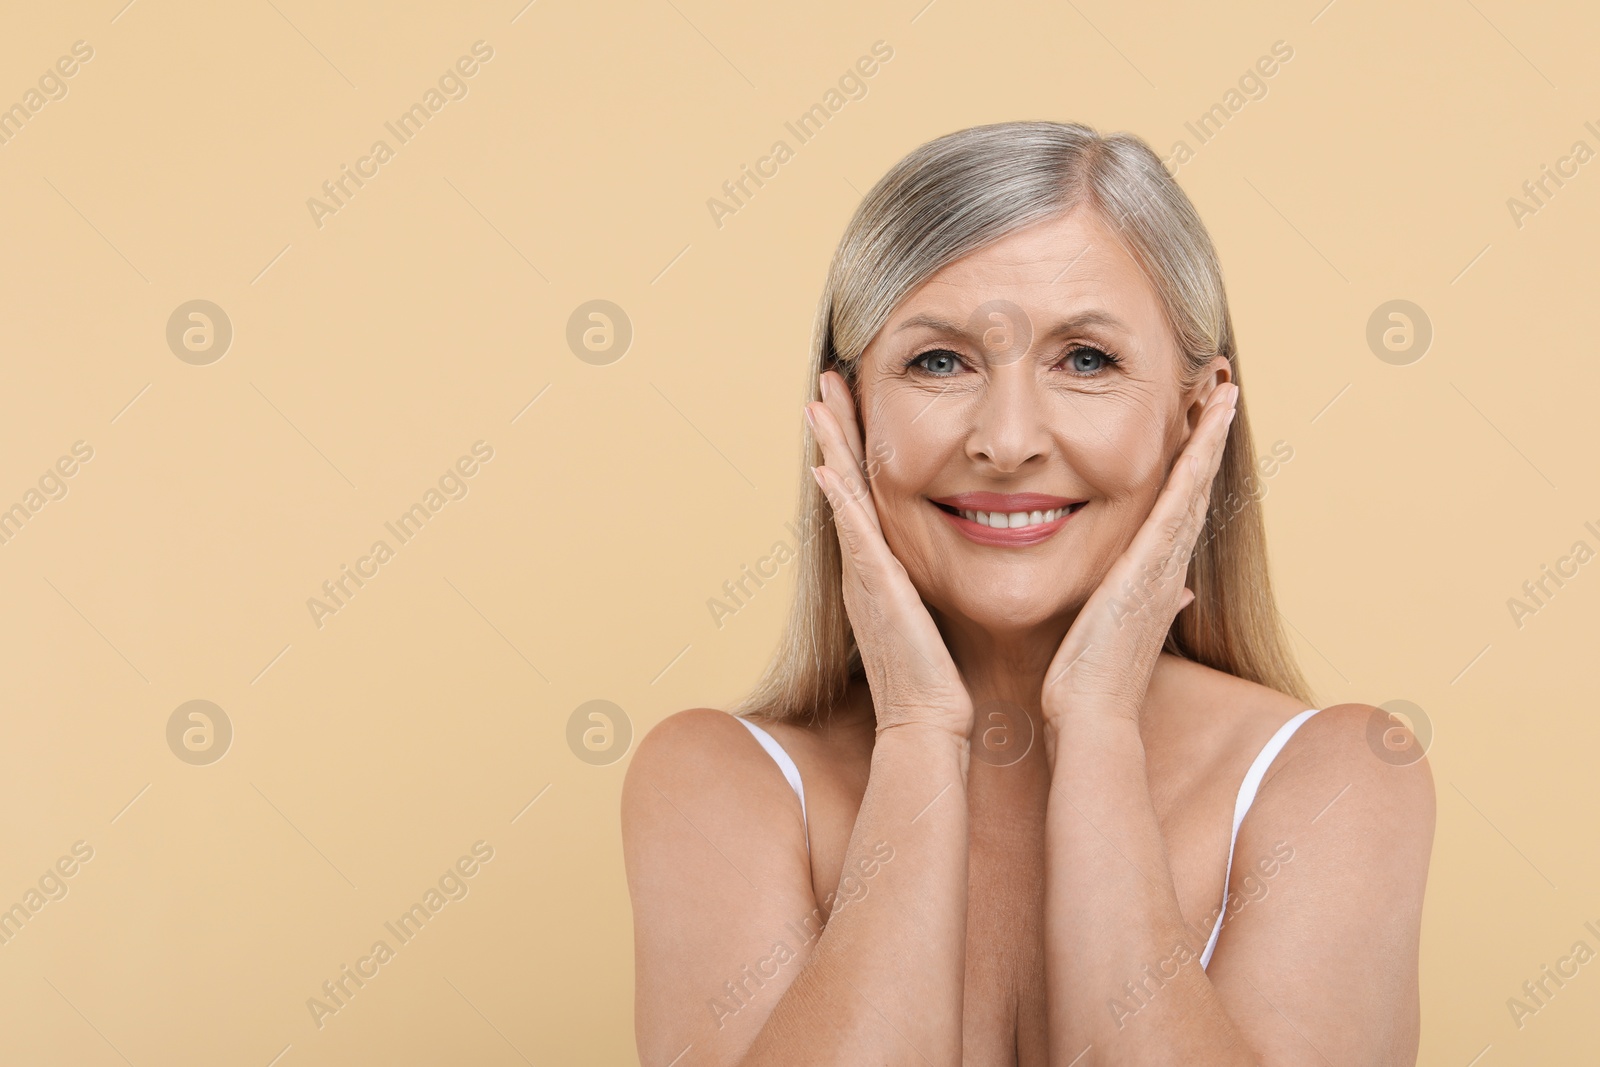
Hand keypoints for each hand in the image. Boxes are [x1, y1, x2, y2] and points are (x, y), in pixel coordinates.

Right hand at [809, 370, 974, 746]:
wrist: (926, 726)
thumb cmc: (938, 679)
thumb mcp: (934, 615)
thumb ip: (935, 582)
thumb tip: (966, 554)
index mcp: (880, 569)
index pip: (863, 494)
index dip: (854, 447)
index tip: (853, 401)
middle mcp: (863, 567)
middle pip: (842, 483)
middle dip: (834, 430)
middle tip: (824, 380)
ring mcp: (864, 577)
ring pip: (840, 498)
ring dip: (829, 448)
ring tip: (817, 401)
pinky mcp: (876, 592)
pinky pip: (853, 536)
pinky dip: (839, 500)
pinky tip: (828, 468)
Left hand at [1039, 382, 1238, 742]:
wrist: (1090, 715)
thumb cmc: (1088, 681)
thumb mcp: (1113, 632)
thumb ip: (1141, 607)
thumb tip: (1176, 596)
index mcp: (1155, 578)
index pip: (1178, 510)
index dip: (1193, 468)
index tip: (1201, 426)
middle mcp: (1168, 566)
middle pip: (1195, 490)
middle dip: (1210, 441)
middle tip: (1225, 393)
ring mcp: (1165, 565)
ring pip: (1195, 487)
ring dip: (1211, 438)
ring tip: (1225, 394)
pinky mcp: (1153, 566)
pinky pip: (1179, 502)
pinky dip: (1196, 463)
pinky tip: (1205, 427)